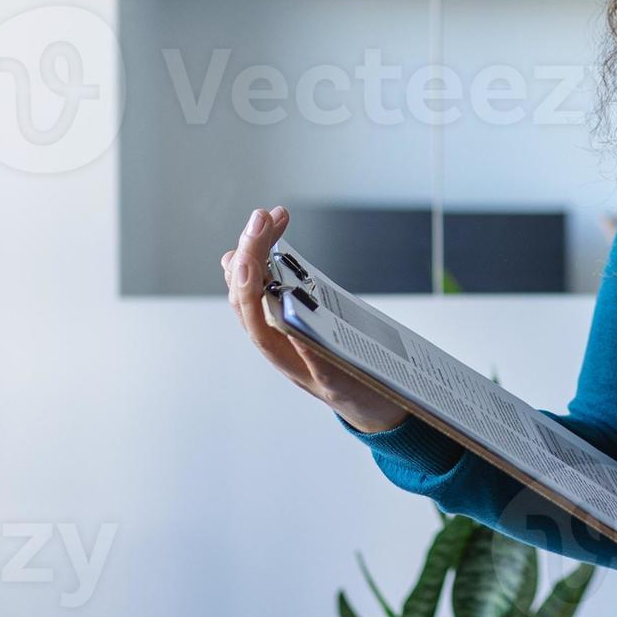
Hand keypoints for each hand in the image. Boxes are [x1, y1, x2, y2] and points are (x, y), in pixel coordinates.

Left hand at [224, 205, 411, 435]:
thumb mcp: (340, 382)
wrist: (370, 400)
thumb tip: (296, 331)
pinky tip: (275, 233)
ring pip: (252, 281)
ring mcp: (276, 321)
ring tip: (270, 217)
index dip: (247, 285)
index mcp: (280, 355)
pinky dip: (269, 254)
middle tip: (266, 216)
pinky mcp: (289, 309)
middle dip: (252, 250)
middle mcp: (271, 335)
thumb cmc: (356, 390)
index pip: (252, 316)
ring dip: (257, 247)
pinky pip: (267, 280)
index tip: (249, 256)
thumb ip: (319, 361)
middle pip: (246, 290)